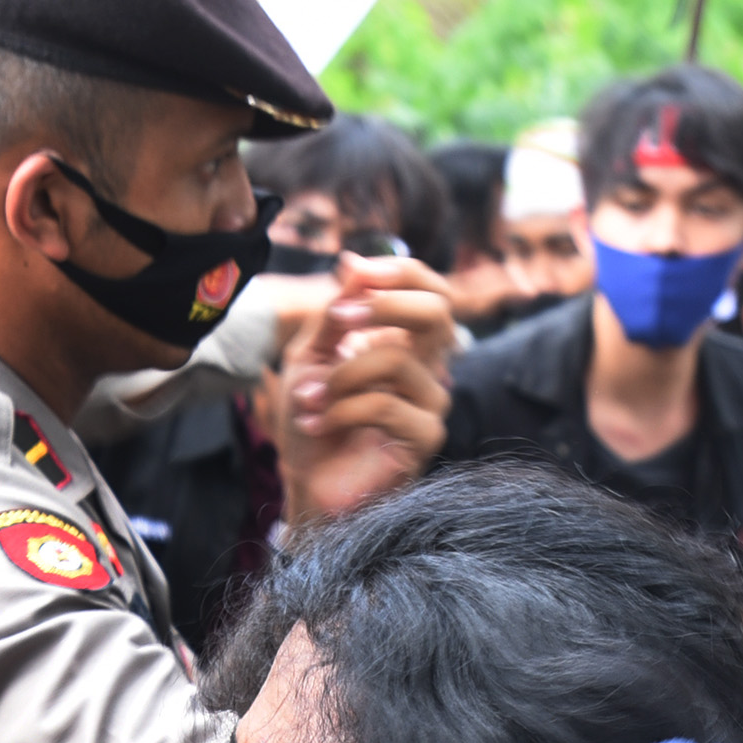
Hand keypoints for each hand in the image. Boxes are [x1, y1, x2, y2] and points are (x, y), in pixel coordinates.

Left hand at [278, 258, 455, 526]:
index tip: (355, 271)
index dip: (398, 272)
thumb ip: (335, 312)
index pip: (430, 289)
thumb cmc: (312, 415)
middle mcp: (428, 368)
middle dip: (384, 305)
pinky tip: (316, 423)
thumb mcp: (311, 354)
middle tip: (340, 316)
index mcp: (407, 341)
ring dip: (341, 374)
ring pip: (398, 361)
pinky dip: (341, 410)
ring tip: (307, 398)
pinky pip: (386, 406)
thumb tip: (353, 262)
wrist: (305, 479)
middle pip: (438, 312)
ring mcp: (431, 403)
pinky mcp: (425, 439)